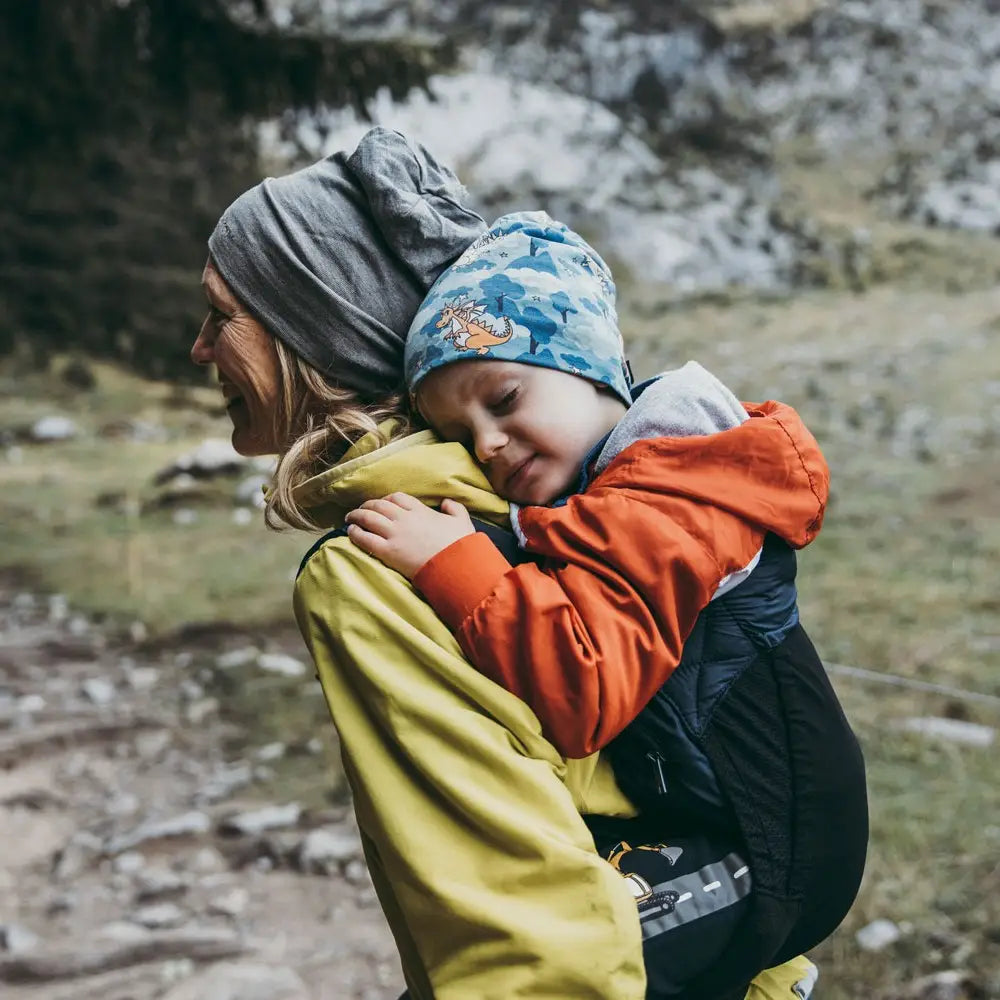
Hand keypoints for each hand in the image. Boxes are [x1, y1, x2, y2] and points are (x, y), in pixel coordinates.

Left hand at [344, 493, 473, 578]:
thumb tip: (446, 502)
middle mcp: (404, 519)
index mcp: (420, 510)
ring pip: (368, 518)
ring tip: (350, 518)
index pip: (397, 498)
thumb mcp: (462, 520)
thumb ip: (454, 507)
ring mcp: (394, 534)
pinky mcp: (388, 551)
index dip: (386, 499)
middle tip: (360, 509)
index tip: (382, 503)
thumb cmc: (460, 545)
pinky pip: (364, 538)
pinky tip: (350, 532)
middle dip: (367, 506)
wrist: (455, 565)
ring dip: (356, 516)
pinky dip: (355, 533)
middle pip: (378, 505)